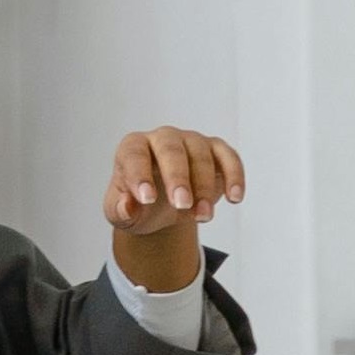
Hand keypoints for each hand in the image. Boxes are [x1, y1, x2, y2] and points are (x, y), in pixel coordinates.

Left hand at [105, 125, 242, 292]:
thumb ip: (119, 210)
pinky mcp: (215, 150)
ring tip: (203, 215)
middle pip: (171, 149)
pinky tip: (235, 197)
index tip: (147, 199)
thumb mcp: (121, 214)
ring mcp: (191, 141)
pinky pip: (228, 157)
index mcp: (133, 148)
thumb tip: (128, 205)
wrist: (162, 208)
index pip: (134, 154)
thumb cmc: (139, 204)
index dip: (140, 175)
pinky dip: (234, 176)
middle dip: (178, 177)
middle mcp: (162, 138)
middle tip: (182, 204)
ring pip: (201, 155)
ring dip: (204, 186)